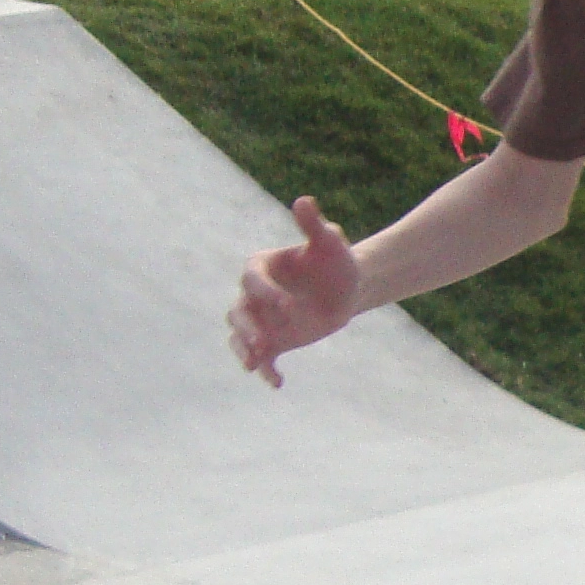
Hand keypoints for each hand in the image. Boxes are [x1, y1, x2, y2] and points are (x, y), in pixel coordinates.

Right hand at [230, 196, 358, 387]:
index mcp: (262, 267)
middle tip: (263, 342)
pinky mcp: (272, 341)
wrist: (346, 289)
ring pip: (239, 335)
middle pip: (238, 311)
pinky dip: (265, 370)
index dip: (266, 293)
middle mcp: (254, 295)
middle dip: (247, 328)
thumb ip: (313, 226)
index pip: (253, 279)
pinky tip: (277, 383)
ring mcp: (260, 319)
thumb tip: (303, 201)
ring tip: (254, 364)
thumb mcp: (329, 244)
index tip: (286, 306)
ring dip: (244, 349)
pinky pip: (261, 357)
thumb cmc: (336, 261)